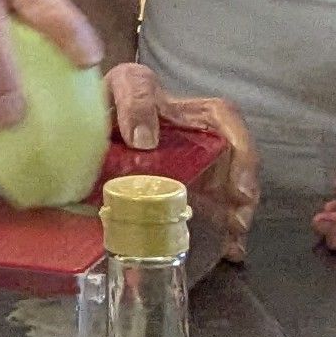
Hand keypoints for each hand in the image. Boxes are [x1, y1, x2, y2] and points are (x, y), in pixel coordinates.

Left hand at [106, 63, 260, 263]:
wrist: (90, 122)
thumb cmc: (115, 97)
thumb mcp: (126, 85)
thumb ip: (135, 99)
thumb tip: (145, 139)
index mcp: (192, 113)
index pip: (227, 122)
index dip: (242, 152)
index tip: (240, 187)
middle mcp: (202, 141)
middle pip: (236, 164)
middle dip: (244, 194)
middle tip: (238, 223)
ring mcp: (195, 169)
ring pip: (227, 190)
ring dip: (235, 216)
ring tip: (233, 244)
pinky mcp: (179, 193)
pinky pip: (207, 210)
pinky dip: (220, 232)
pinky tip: (226, 251)